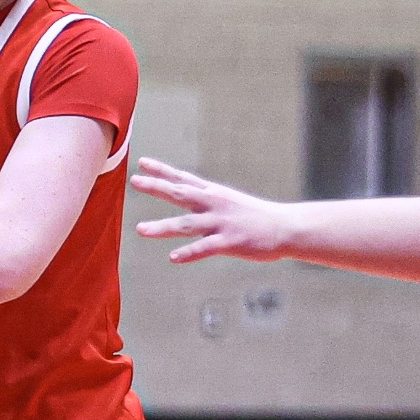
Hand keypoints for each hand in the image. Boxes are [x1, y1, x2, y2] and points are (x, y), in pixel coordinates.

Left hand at [130, 157, 295, 262]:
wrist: (285, 227)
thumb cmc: (256, 216)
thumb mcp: (229, 201)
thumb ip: (207, 199)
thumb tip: (188, 195)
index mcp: (213, 194)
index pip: (183, 178)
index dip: (163, 171)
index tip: (143, 162)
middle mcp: (214, 204)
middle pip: (180, 194)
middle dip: (157, 187)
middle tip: (135, 181)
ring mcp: (221, 223)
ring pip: (187, 224)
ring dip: (163, 226)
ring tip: (140, 230)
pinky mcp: (230, 241)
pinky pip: (205, 248)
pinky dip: (189, 252)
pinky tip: (173, 258)